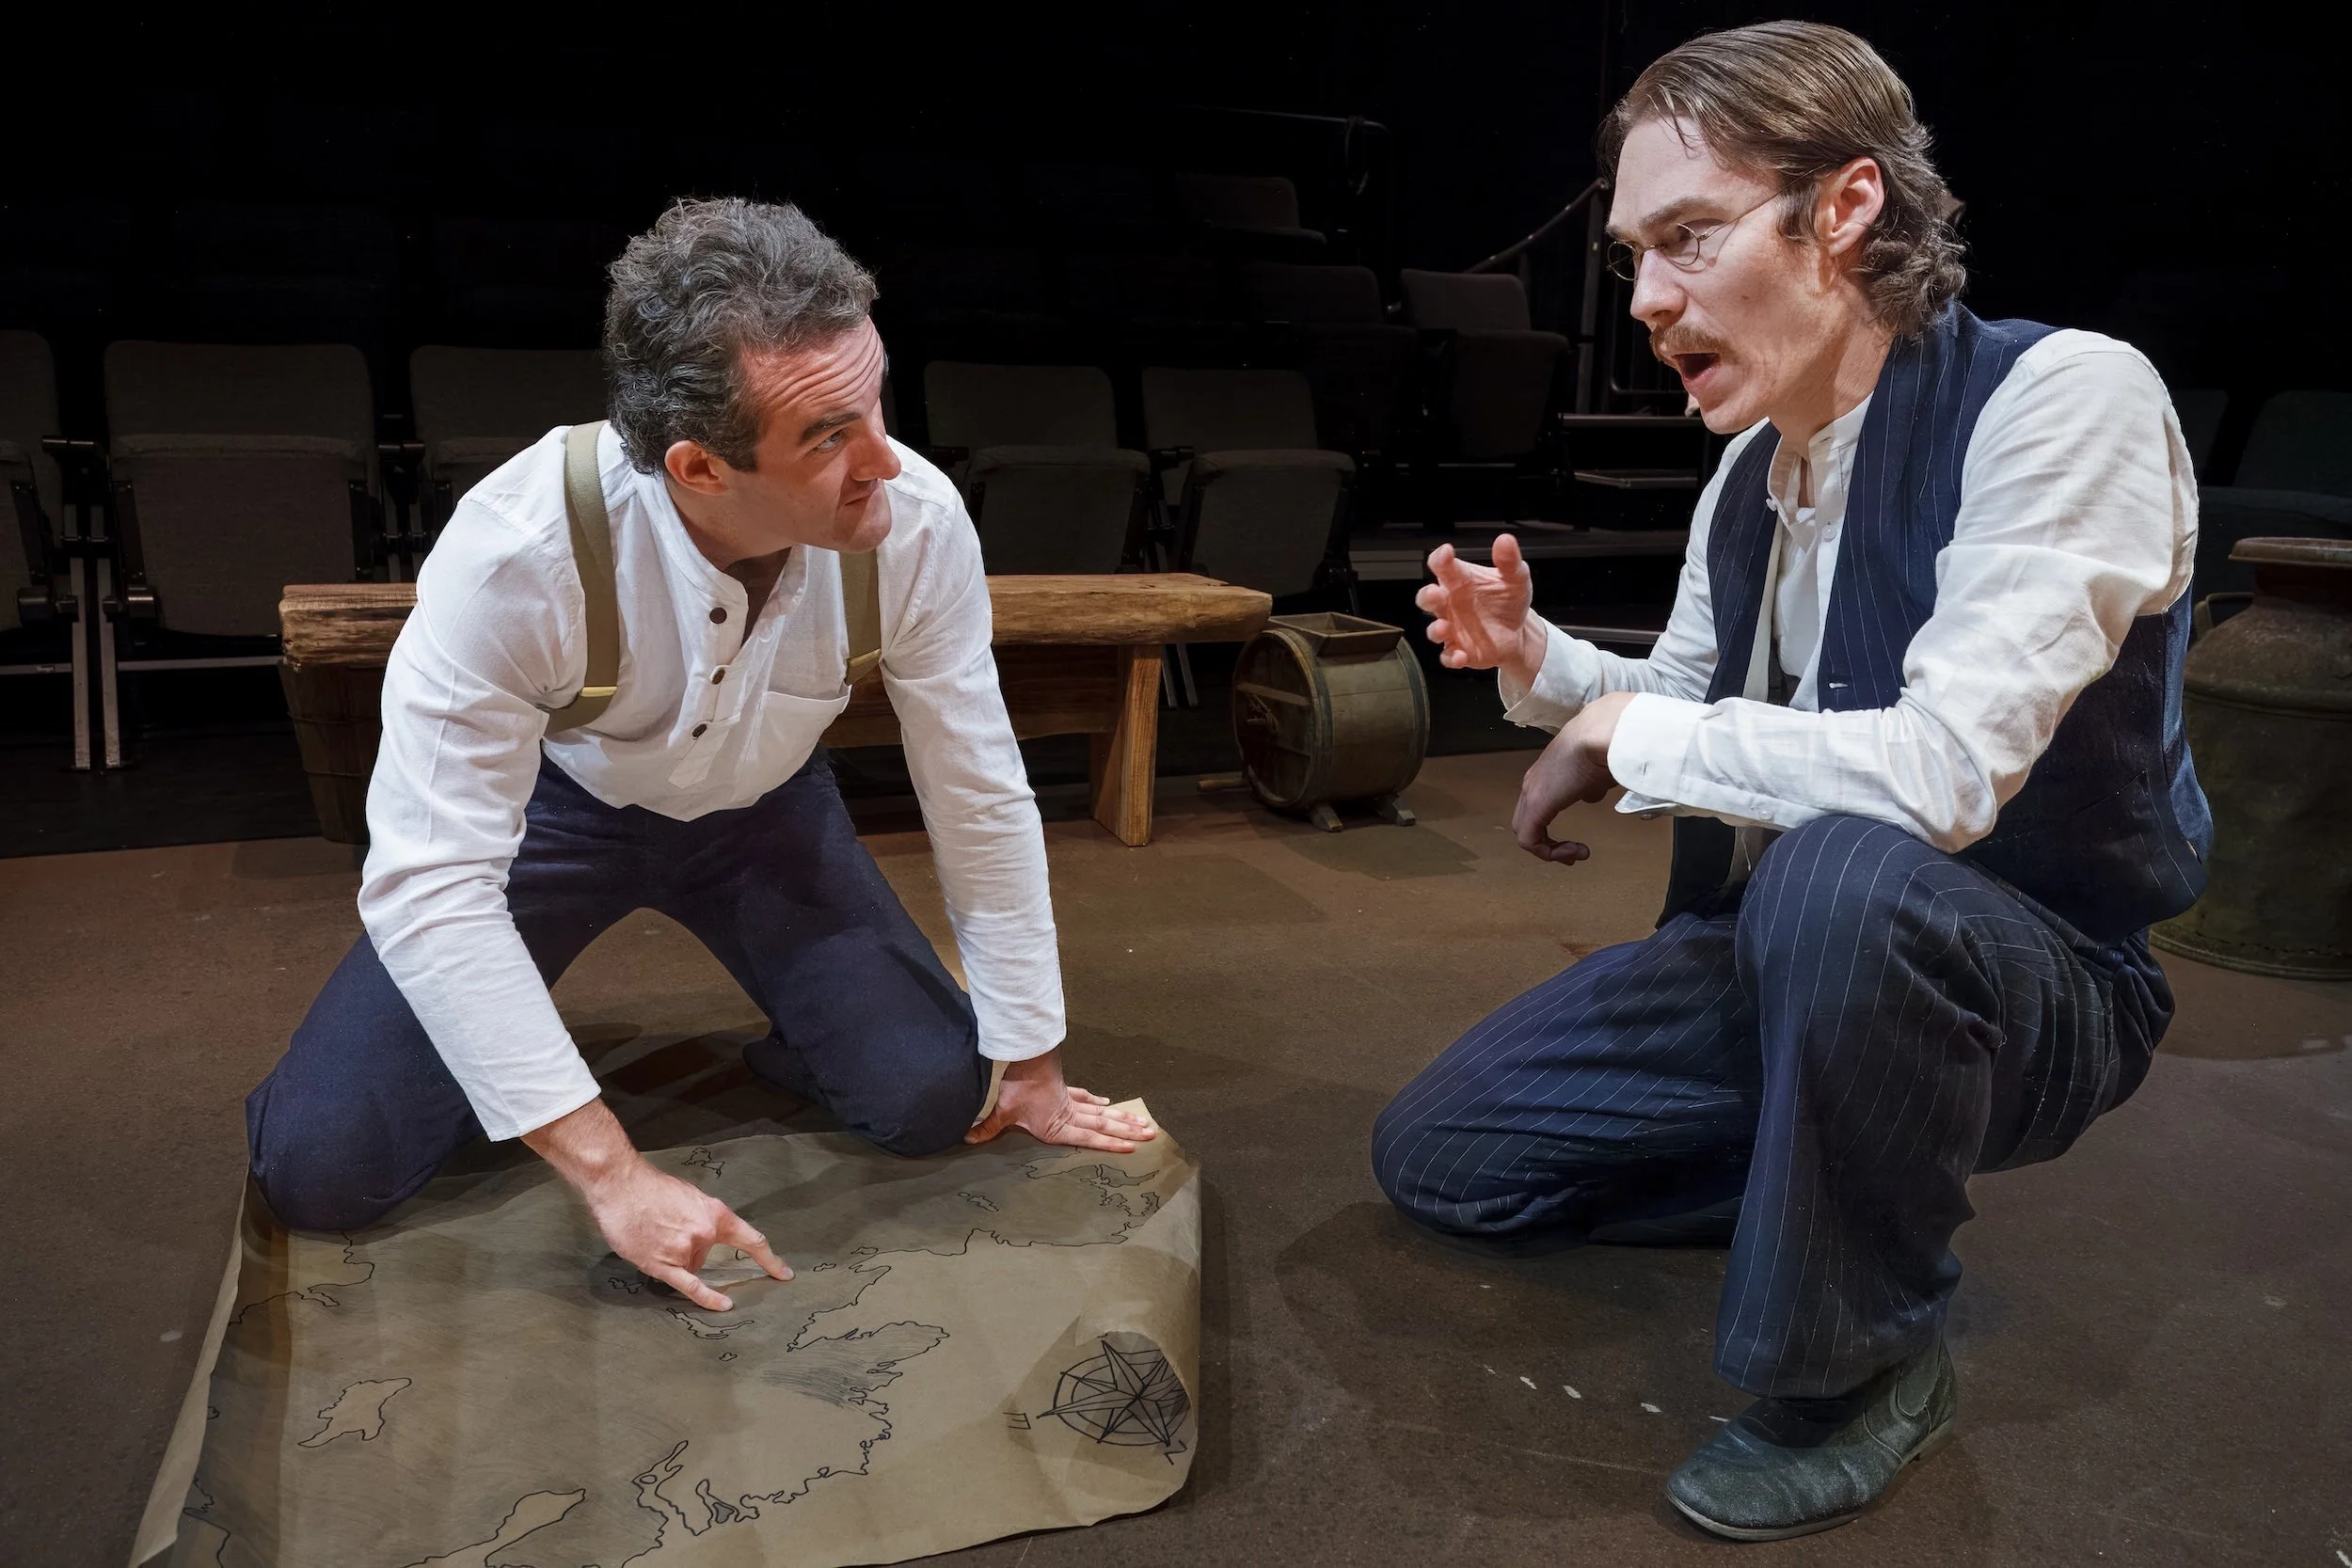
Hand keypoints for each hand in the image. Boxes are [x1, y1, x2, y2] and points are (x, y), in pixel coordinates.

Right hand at [524, 1098, 789, 1311]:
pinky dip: (707, 1298)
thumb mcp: (688, 1196)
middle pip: (706, 1255)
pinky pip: (690, 1287)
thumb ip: (701, 1219)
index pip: (750, 1240)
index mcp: (714, 1213)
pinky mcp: (663, 1265)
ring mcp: (684, 1250)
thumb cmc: (651, 1187)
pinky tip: (724, 1306)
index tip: (784, 1274)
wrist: (620, 1186)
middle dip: (688, 1247)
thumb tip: (703, 1239)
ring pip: (689, 1266)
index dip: (769, 1259)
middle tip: (664, 1228)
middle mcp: (704, 1233)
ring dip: (673, 1257)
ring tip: (651, 1235)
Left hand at [965, 1048, 1155, 1153]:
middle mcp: (1071, 1115)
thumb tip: (966, 1139)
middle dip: (1127, 1132)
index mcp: (1059, 1127)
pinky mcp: (1066, 1089)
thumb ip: (988, 1128)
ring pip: (1102, 1112)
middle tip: (1151, 1135)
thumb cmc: (1018, 1088)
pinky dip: (1097, 1101)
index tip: (1132, 1148)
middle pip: (1104, 1125)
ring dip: (1122, 1118)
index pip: (1090, 1138)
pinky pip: (1086, 1097)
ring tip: (1143, 1122)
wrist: (1027, 1058)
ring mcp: (1071, 1101)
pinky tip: (1107, 1103)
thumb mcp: (1003, 1112)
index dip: (1110, 1144)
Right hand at [1417, 535, 1545, 687]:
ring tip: (1443, 628)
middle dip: (1428, 597)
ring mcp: (1452, 629)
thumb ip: (1509, 561)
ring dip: (1435, 630)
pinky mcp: (1459, 651)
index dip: (1439, 559)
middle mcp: (1450, 604)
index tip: (1446, 553)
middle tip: (1436, 594)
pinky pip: (1448, 656)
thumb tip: (1505, 539)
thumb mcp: (1515, 578)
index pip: (1441, 566)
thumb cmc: (1508, 600)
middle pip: (1428, 598)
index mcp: (1458, 580)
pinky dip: (1451, 658)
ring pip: (1434, 630)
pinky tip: (1460, 656)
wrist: (1519, 632)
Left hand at [1514, 692, 1632, 864]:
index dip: (1551, 831)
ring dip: (1550, 850)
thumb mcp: (1597, 773)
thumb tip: (1590, 794)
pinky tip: (1573, 850)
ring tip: (1576, 854)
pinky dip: (1548, 852)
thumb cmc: (1604, 747)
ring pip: (1525, 832)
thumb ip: (1590, 786)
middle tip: (1572, 852)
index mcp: (1545, 775)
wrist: (1601, 734)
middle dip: (1548, 843)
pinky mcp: (1536, 804)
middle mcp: (1532, 783)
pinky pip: (1529, 840)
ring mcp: (1531, 793)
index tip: (1577, 842)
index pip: (1536, 808)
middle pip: (1526, 823)